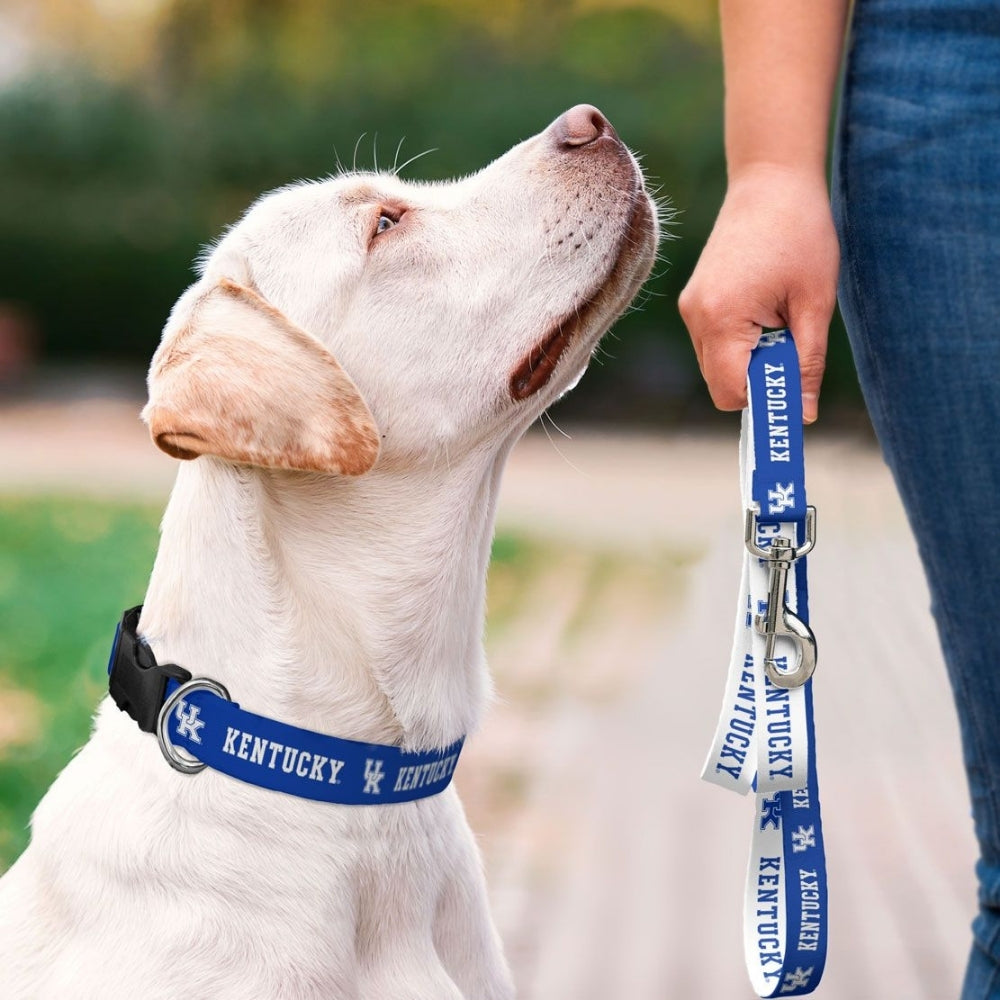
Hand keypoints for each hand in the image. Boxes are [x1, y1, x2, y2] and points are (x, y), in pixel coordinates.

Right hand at [678, 165, 839, 422]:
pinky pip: (714, 343)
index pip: (730, 392)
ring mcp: (691, 308)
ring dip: (751, 360)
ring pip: (717, 365)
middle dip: (758, 380)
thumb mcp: (814, 302)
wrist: (770, 179)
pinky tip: (766, 310)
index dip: (762, 403)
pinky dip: (741, 343)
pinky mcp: (695, 300)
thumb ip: (806, 363)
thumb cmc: (799, 233)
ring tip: (781, 319)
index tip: (794, 397)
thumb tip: (802, 414)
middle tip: (794, 350)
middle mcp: (695, 316)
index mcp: (721, 317)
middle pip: (721, 384)